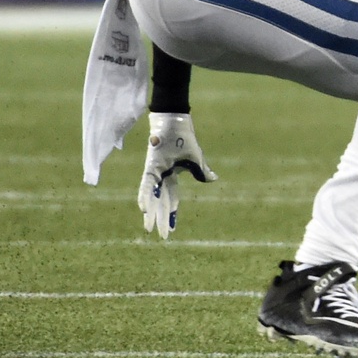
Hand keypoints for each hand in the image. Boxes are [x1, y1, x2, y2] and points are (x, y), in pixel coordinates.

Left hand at [138, 112, 216, 238]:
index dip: (171, 213)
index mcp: (172, 175)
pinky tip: (143, 208)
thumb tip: (213, 180)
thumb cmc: (184, 137)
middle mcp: (161, 176)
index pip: (172, 198)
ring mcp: (154, 172)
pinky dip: (145, 196)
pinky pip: (147, 184)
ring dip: (152, 213)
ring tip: (149, 228)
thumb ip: (202, 171)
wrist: (175, 121)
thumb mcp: (196, 158)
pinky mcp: (151, 167)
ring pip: (152, 197)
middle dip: (161, 219)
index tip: (170, 229)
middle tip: (162, 236)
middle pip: (161, 202)